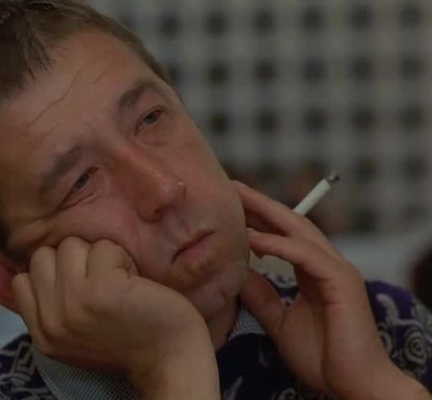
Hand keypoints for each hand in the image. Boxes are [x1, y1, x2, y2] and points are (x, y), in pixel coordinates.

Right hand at [12, 237, 219, 398]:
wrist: (171, 359)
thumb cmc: (128, 338)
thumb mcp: (74, 332)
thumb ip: (49, 305)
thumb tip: (21, 267)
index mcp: (42, 335)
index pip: (22, 280)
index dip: (55, 275)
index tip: (84, 291)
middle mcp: (51, 321)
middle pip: (43, 256)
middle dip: (75, 262)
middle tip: (103, 285)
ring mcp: (73, 304)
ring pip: (70, 246)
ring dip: (99, 257)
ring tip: (119, 283)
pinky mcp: (101, 289)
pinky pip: (103, 247)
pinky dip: (122, 258)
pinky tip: (133, 283)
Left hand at [234, 181, 426, 399]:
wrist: (352, 385)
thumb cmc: (322, 357)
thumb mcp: (279, 321)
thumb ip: (261, 297)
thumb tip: (237, 274)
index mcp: (313, 272)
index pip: (284, 235)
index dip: (259, 218)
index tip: (231, 205)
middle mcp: (327, 264)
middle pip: (291, 223)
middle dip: (261, 204)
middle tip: (232, 187)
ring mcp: (336, 270)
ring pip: (299, 231)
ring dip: (267, 214)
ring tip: (238, 201)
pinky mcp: (341, 281)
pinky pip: (305, 255)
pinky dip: (279, 244)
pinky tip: (253, 238)